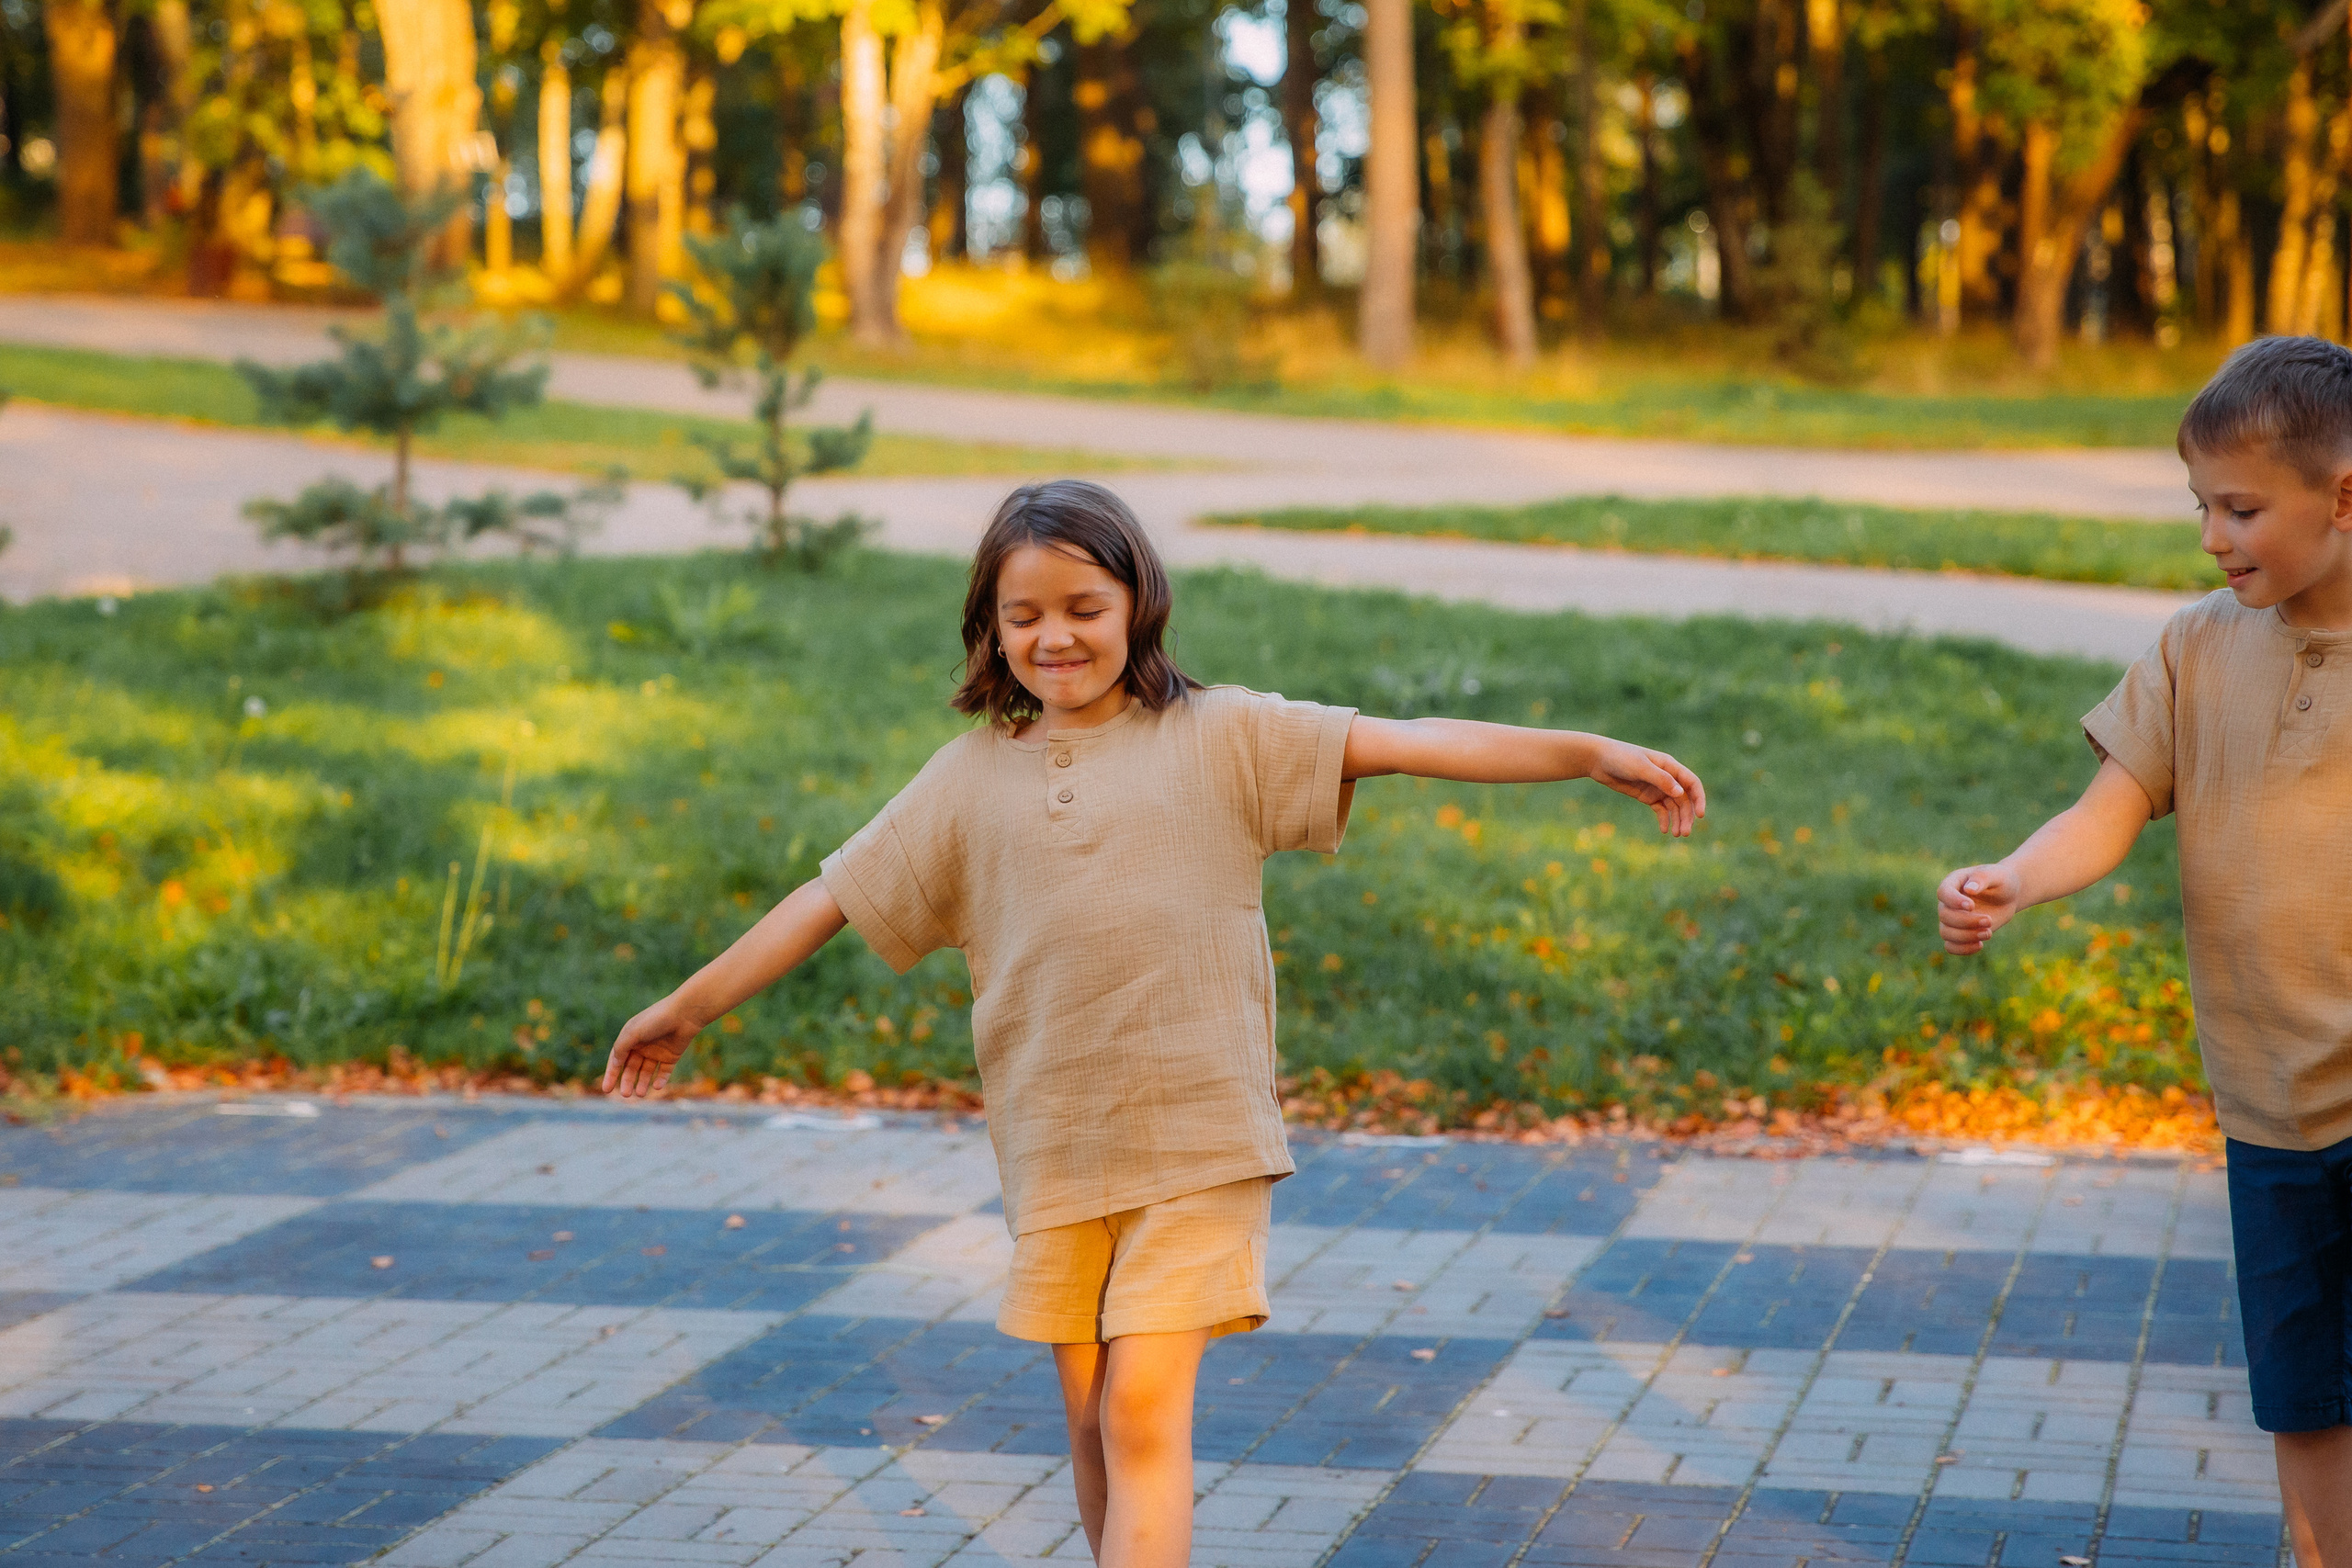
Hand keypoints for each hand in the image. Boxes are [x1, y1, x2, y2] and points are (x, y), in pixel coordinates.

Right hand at [603, 994, 702, 1097]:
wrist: (684, 1015)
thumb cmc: (656, 1020)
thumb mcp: (633, 1033)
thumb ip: (620, 1048)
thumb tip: (614, 1063)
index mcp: (630, 1038)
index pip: (617, 1059)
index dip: (611, 1074)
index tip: (606, 1090)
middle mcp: (642, 1046)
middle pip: (631, 1068)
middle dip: (627, 1082)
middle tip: (626, 1095)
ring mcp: (657, 1052)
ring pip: (646, 1072)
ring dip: (642, 1083)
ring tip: (640, 1094)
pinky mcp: (672, 1056)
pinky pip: (663, 1072)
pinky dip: (660, 1080)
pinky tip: (657, 1086)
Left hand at [1587, 740, 1705, 836]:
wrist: (1598, 760)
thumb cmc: (1620, 758)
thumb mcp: (1640, 767)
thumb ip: (1661, 779)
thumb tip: (1681, 793)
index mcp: (1670, 766)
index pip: (1692, 784)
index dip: (1699, 799)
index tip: (1700, 815)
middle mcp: (1667, 778)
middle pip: (1684, 799)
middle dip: (1687, 816)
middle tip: (1684, 833)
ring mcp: (1657, 787)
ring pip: (1674, 806)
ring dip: (1677, 820)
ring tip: (1676, 834)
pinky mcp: (1647, 796)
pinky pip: (1661, 810)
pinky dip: (1664, 820)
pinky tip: (1664, 830)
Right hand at [1938, 863, 2021, 953]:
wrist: (2008, 895)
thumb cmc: (2001, 880)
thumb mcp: (1996, 874)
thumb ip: (1982, 878)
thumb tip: (1969, 889)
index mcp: (1953, 883)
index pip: (1943, 893)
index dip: (1953, 901)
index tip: (1971, 906)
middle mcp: (1948, 903)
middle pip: (1945, 916)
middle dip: (1967, 921)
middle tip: (1989, 920)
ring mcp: (1952, 919)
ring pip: (1946, 933)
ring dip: (1966, 937)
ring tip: (1988, 933)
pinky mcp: (1960, 933)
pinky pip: (1951, 946)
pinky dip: (1963, 949)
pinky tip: (1980, 945)